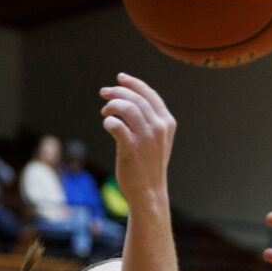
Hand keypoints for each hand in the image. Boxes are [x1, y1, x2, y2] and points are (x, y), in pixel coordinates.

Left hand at [100, 73, 174, 205]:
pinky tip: (106, 123)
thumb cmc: (149, 165)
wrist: (149, 192)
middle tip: (104, 93)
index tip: (119, 78)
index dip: (134, 83)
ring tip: (105, 111)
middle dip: (117, 91)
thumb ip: (151, 122)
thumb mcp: (157, 141)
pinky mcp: (132, 148)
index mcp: (167, 123)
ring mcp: (146, 138)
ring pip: (127, 108)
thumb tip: (130, 102)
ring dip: (112, 105)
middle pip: (136, 98)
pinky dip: (109, 121)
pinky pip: (117, 125)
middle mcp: (159, 128)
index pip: (150, 94)